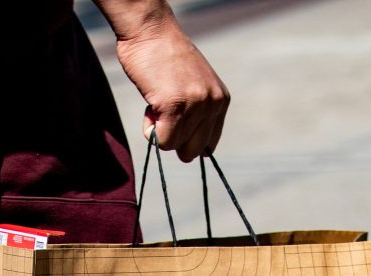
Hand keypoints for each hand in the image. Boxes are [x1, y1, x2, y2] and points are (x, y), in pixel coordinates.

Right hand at [110, 12, 228, 161]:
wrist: (150, 29)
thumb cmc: (164, 55)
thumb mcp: (192, 84)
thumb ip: (197, 109)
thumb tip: (188, 144)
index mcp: (221, 99)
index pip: (209, 143)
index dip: (187, 139)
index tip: (175, 124)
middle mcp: (213, 103)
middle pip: (194, 151)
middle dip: (174, 140)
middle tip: (163, 113)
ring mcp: (196, 105)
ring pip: (174, 146)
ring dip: (159, 131)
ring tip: (156, 101)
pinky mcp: (175, 107)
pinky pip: (161, 140)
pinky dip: (150, 130)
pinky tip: (150, 105)